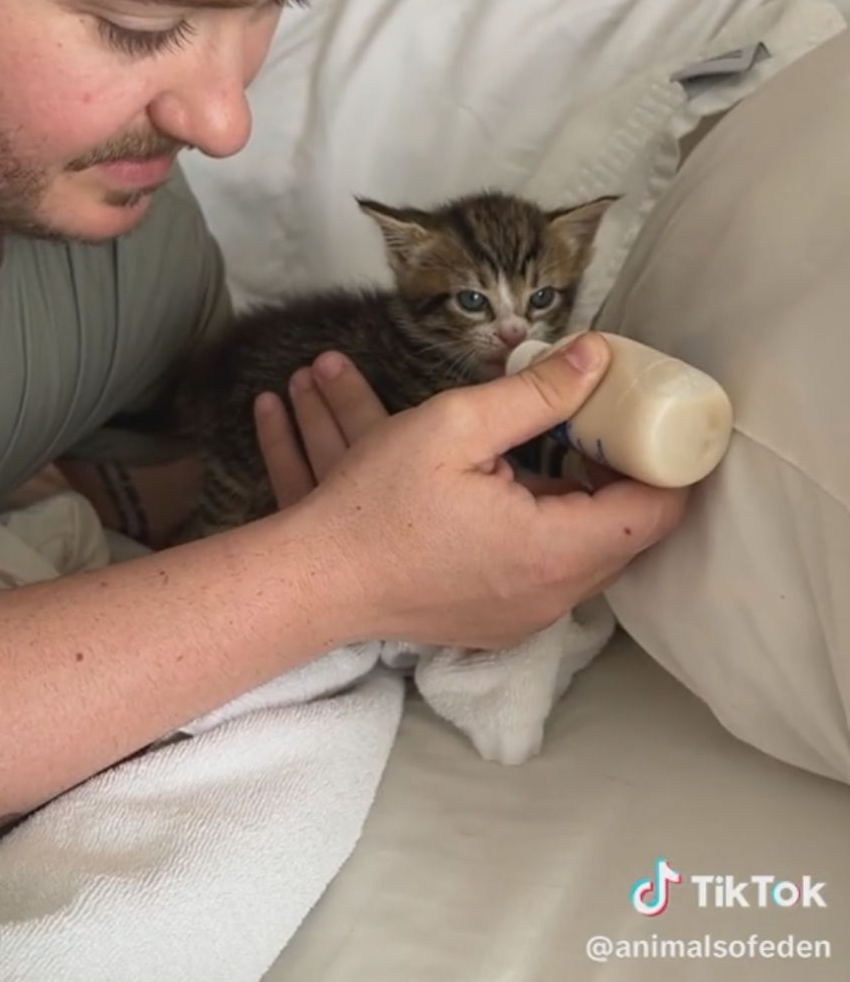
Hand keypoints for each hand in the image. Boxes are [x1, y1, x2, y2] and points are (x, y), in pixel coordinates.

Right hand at [267, 334, 687, 650]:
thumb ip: (538, 392)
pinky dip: (552, 534)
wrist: (315, 582)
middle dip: (624, 477)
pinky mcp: (502, 625)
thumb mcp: (455, 427)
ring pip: (590, 557)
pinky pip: (553, 576)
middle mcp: (552, 598)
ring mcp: (527, 619)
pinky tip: (513, 496)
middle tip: (601, 426)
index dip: (666, 462)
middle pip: (628, 536)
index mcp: (552, 550)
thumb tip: (599, 356)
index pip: (655, 512)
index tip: (647, 420)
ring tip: (555, 451)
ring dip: (584, 504)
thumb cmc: (376, 504)